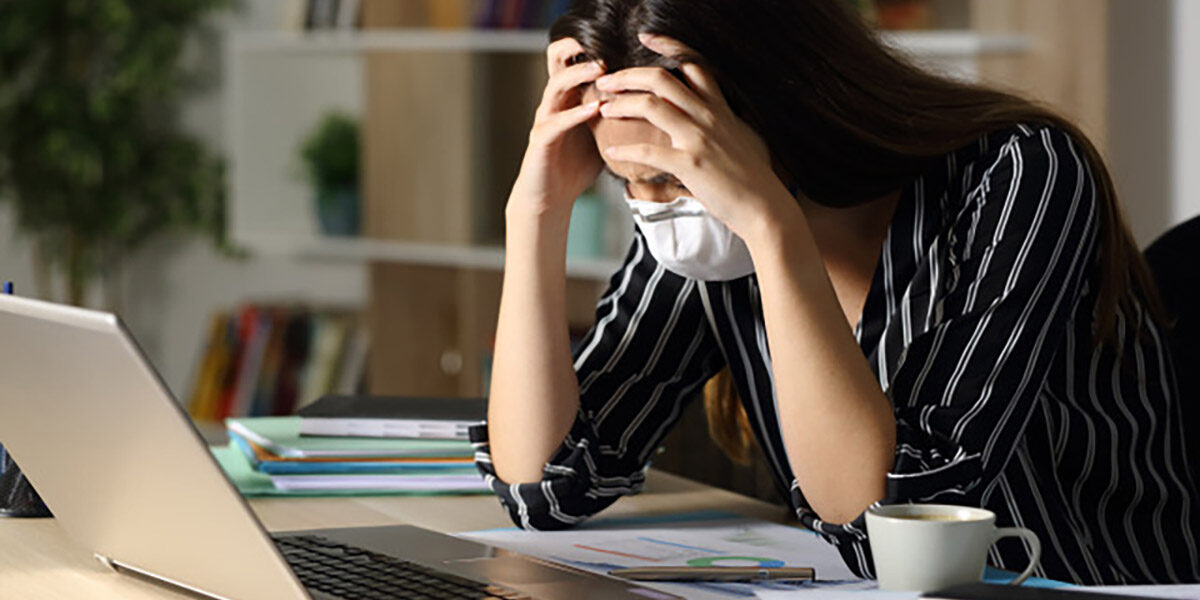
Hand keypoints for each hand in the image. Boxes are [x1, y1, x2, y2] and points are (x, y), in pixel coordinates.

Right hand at [509, 38, 606, 218]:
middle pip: (557, 60)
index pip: (576, 59)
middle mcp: (554, 102)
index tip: (624, 41)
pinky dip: (575, 114)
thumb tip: (658, 105)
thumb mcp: (603, 134)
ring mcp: (545, 119)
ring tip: (601, 69)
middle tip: (609, 44)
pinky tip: (595, 109)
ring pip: (555, 86)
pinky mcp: (540, 141)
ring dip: (578, 76)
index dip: (594, 46)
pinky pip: (555, 122)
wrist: (551, 198)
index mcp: (569, 96)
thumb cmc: (577, 166)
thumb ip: (620, 115)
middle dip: (581, 49)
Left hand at [597, 33, 795, 237]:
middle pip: (662, 79)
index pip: (693, 64)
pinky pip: (650, 151)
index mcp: (719, 108)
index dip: (668, 46)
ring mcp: (698, 139)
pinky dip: (627, 149)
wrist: (764, 206)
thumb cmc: (755, 177)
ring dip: (621, 104)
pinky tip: (613, 150)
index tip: (645, 39)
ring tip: (603, 108)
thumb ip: (728, 121)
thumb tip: (723, 115)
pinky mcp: (690, 164)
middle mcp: (708, 116)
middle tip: (607, 81)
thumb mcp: (744, 137)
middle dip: (628, 76)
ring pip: (652, 106)